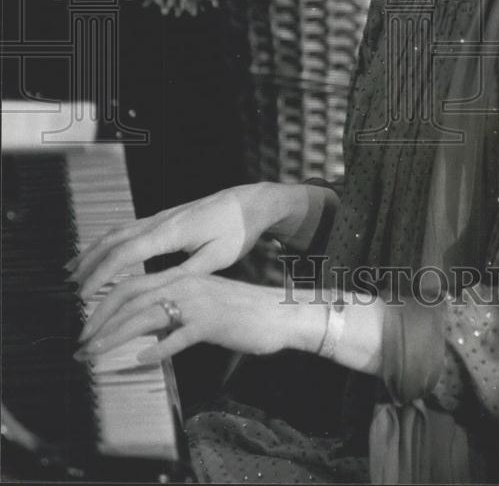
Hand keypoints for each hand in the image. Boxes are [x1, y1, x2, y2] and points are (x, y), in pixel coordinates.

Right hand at [69, 182, 309, 303]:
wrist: (249, 202)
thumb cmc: (237, 231)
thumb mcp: (217, 258)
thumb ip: (187, 273)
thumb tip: (159, 291)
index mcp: (170, 232)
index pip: (125, 255)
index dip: (100, 276)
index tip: (82, 296)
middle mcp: (159, 221)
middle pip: (112, 242)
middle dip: (88, 265)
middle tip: (68, 290)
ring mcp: (160, 217)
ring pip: (116, 232)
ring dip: (93, 251)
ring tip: (72, 271)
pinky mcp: (164, 218)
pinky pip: (127, 229)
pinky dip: (107, 242)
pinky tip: (102, 253)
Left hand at [74, 273, 326, 364]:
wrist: (278, 312)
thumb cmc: (240, 312)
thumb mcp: (201, 305)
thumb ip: (173, 312)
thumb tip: (143, 329)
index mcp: (181, 278)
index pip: (131, 285)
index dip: (103, 304)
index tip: (85, 328)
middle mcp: (185, 285)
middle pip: (131, 296)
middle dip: (99, 320)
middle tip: (80, 343)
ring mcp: (198, 303)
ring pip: (147, 316)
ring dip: (116, 335)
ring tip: (96, 354)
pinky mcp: (212, 323)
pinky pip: (178, 336)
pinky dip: (157, 348)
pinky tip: (142, 359)